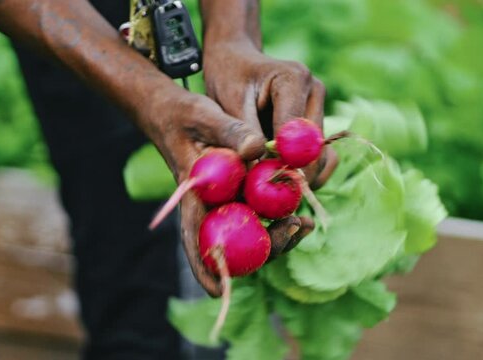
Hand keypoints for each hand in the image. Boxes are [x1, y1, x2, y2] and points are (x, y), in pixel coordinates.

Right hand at [142, 87, 326, 296]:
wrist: (176, 112)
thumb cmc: (183, 116)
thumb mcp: (202, 116)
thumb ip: (228, 131)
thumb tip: (257, 148)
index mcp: (193, 197)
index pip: (193, 236)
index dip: (203, 266)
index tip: (217, 290)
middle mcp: (209, 207)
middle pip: (231, 243)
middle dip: (264, 248)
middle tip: (296, 228)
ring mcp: (224, 202)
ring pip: (249, 232)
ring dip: (277, 234)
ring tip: (306, 223)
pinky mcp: (237, 192)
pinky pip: (258, 213)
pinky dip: (278, 214)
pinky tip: (300, 209)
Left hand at [203, 40, 337, 188]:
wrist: (236, 60)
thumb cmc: (227, 77)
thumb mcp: (228, 102)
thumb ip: (243, 134)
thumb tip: (256, 169)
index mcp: (293, 79)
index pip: (295, 132)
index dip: (282, 164)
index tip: (265, 188)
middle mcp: (314, 91)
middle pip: (313, 147)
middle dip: (292, 175)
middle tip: (270, 200)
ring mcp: (319, 107)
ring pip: (319, 155)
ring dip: (299, 176)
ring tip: (274, 193)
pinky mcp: (317, 121)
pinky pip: (319, 155)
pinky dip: (303, 172)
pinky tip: (282, 182)